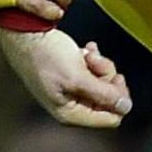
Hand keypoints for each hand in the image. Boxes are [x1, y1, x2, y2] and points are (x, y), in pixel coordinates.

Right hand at [0, 25, 132, 128]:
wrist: (25, 33)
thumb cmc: (46, 56)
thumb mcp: (77, 76)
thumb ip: (103, 94)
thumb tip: (126, 108)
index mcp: (70, 114)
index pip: (111, 119)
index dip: (118, 99)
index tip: (116, 78)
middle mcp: (72, 107)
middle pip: (109, 101)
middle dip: (108, 78)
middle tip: (96, 61)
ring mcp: (72, 91)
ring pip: (104, 84)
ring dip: (100, 65)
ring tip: (87, 53)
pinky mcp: (72, 77)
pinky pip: (94, 73)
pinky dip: (93, 60)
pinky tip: (85, 50)